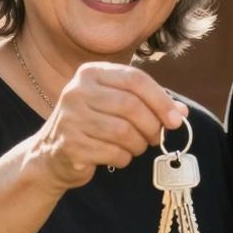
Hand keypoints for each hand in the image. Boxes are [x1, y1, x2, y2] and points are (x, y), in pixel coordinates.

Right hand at [26, 62, 187, 190]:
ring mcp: (70, 118)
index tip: (177, 119)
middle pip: (131, 106)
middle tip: (157, 137)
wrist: (52, 153)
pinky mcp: (70, 145)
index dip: (161, 100)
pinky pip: (113, 153)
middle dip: (152, 125)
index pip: (135, 79)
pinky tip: (118, 156)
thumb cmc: (92, 125)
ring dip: (138, 144)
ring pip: (124, 132)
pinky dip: (123, 158)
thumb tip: (181, 113)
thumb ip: (147, 103)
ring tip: (136, 147)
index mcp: (90, 73)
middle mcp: (77, 91)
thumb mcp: (115, 104)